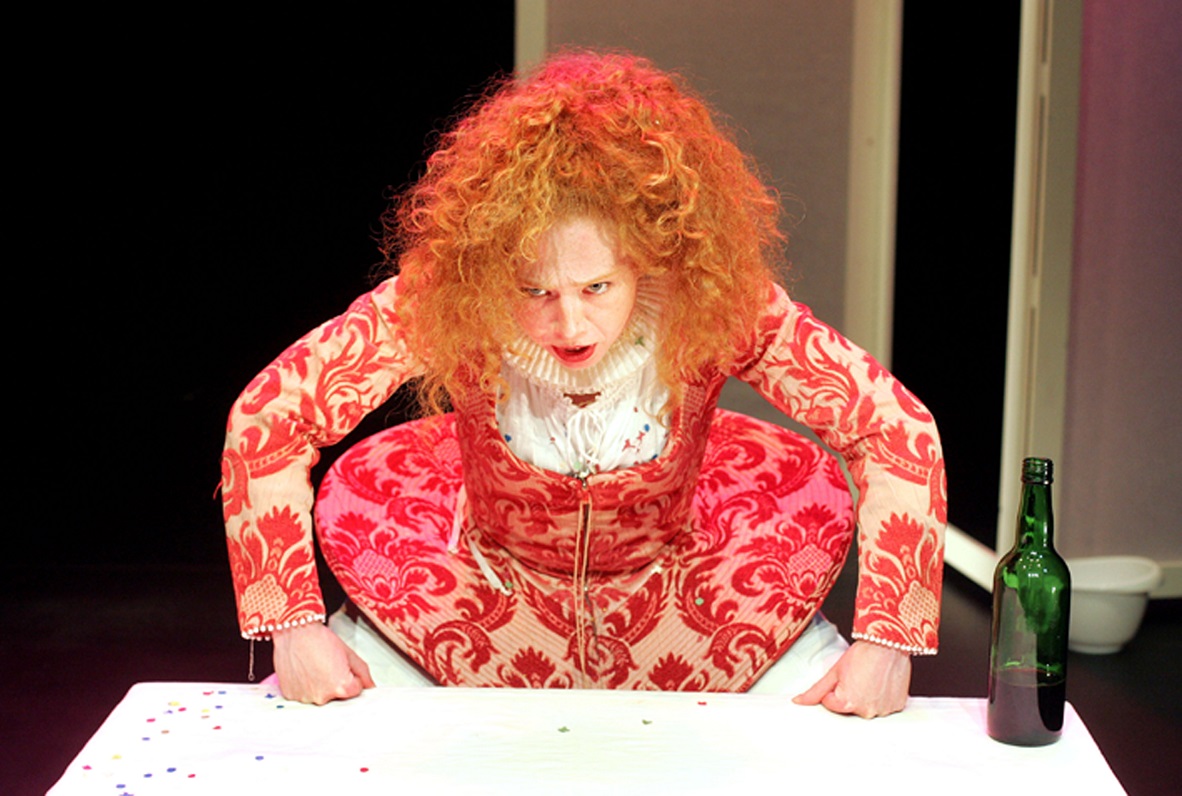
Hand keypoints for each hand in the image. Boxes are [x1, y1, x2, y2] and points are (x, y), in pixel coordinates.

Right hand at [271, 622, 375, 704]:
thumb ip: (362, 672)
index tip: (343, 667)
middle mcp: (323, 697)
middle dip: (335, 683)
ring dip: (319, 685)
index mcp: (341, 687)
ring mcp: (305, 698)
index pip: (355, 690)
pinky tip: (303, 671)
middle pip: (337, 696)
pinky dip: (304, 686)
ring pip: (319, 696)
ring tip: (314, 667)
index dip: (352, 677)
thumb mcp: (348, 653)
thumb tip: (369, 685)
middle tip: (326, 666)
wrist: (294, 632)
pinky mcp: (290, 696)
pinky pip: (303, 695)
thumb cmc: (319, 640)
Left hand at [792, 640, 910, 717]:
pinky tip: (881, 682)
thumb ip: (815, 691)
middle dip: (850, 695)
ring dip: (866, 697)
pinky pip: (884, 706)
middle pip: (850, 709)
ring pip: (868, 708)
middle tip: (857, 677)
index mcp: (847, 704)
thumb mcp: (834, 672)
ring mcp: (884, 710)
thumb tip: (799, 701)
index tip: (843, 677)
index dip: (833, 689)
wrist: (887, 643)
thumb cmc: (862, 654)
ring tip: (870, 679)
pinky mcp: (897, 706)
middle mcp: (867, 712)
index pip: (831, 704)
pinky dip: (881, 697)